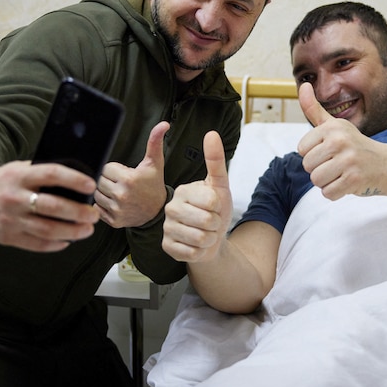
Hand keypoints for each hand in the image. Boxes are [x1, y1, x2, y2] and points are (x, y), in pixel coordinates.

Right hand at [0, 160, 99, 251]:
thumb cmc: (4, 181)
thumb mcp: (18, 169)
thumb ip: (41, 173)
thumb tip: (76, 179)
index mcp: (19, 176)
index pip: (50, 175)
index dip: (73, 180)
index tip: (91, 185)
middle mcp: (14, 198)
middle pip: (52, 207)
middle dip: (78, 212)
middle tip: (94, 214)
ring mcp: (11, 220)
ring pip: (47, 230)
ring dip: (72, 231)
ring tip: (87, 229)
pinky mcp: (8, 237)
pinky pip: (37, 244)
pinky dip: (55, 244)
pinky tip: (68, 240)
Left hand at [94, 121, 169, 227]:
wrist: (158, 212)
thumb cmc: (154, 184)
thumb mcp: (155, 163)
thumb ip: (155, 142)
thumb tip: (164, 124)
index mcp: (129, 179)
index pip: (106, 168)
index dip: (114, 169)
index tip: (123, 173)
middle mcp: (121, 195)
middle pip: (99, 181)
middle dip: (108, 180)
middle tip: (120, 183)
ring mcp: (117, 210)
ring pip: (96, 194)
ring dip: (103, 192)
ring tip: (117, 192)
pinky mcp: (113, 221)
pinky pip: (97, 208)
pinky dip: (103, 206)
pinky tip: (114, 203)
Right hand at [162, 131, 231, 262]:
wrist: (211, 238)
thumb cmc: (215, 210)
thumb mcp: (220, 185)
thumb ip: (215, 160)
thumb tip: (211, 133)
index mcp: (183, 191)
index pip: (211, 201)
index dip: (220, 208)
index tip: (214, 207)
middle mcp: (170, 208)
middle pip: (207, 221)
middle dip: (216, 225)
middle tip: (211, 222)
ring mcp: (166, 228)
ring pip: (200, 239)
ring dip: (210, 239)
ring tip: (205, 233)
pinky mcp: (167, 247)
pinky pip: (192, 253)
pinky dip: (200, 252)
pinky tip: (196, 245)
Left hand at [297, 82, 385, 199]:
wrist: (386, 164)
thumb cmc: (355, 145)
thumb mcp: (335, 125)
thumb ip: (315, 109)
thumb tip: (304, 85)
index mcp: (333, 127)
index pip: (302, 149)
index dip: (314, 154)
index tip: (330, 151)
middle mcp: (340, 141)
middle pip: (307, 166)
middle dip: (320, 169)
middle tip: (338, 164)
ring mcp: (348, 160)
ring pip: (316, 180)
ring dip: (327, 182)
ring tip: (342, 173)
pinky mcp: (354, 179)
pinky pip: (328, 193)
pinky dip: (336, 192)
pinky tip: (347, 183)